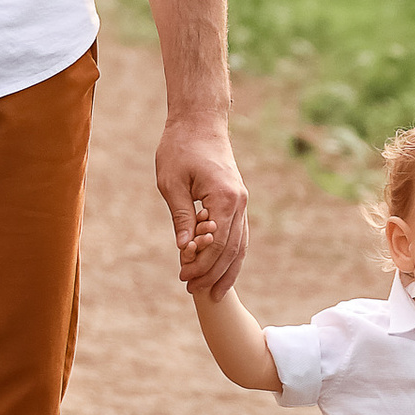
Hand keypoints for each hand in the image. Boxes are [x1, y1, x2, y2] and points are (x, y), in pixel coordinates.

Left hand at [162, 113, 247, 295]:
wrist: (199, 121)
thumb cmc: (181, 148)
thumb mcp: (171, 183)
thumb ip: (181, 217)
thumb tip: (185, 250)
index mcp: (226, 198)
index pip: (217, 244)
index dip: (200, 265)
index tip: (183, 278)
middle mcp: (240, 202)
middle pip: (233, 249)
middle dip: (214, 274)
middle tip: (194, 292)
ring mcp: (242, 202)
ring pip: (241, 245)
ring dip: (227, 270)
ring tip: (212, 292)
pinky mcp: (237, 200)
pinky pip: (239, 234)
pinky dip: (231, 254)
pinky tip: (220, 268)